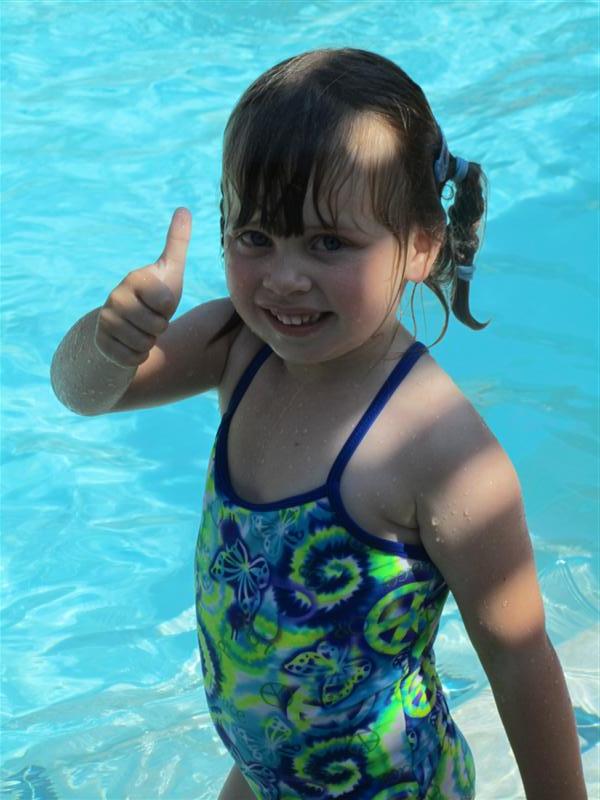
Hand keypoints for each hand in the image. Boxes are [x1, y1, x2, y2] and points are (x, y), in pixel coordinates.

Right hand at [95, 208, 191, 366]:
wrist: (127, 326)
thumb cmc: (154, 298)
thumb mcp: (170, 271)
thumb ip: (178, 242)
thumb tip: (184, 208)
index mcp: (134, 278)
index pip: (166, 300)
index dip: (168, 306)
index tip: (160, 301)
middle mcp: (115, 297)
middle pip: (157, 325)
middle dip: (159, 327)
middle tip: (150, 319)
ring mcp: (106, 321)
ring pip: (145, 343)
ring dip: (149, 342)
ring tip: (141, 330)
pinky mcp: (102, 344)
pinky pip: (133, 358)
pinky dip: (138, 356)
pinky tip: (131, 345)